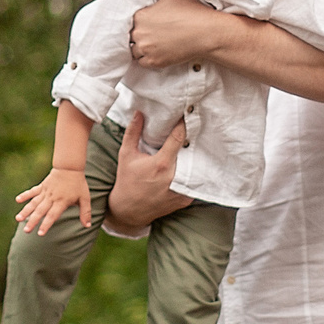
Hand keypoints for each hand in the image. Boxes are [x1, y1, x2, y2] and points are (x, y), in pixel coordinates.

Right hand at [15, 165, 93, 234]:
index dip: (46, 225)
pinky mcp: (42, 186)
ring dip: (26, 211)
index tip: (40, 234)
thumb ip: (86, 212)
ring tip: (18, 219)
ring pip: (34, 203)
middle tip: (26, 231)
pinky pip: (32, 191)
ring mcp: (45, 192)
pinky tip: (17, 200)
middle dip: (33, 221)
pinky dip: (25, 195)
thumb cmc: (79, 184)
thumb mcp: (85, 198)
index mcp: (62, 202)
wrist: (70, 167)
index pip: (52, 215)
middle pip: (40, 211)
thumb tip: (87, 226)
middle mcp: (52, 198)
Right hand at [107, 111, 192, 230]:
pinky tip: (192, 166)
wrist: (129, 210)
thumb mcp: (126, 155)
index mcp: (161, 164)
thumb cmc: (126, 180)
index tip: (187, 115)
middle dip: (192, 141)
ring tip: (197, 146)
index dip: (184, 125)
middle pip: (190, 152)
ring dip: (195, 158)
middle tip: (195, 128)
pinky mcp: (185, 200)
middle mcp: (174, 177)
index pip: (179, 138)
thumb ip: (133, 132)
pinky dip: (194, 174)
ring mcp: (181, 190)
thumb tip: (139, 113)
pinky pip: (194, 183)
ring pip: (195, 168)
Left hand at [128, 0, 230, 68]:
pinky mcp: (155, 62)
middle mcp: (139, 34)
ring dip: (141, 48)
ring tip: (155, 42)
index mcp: (140, 16)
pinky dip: (147, 58)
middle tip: (153, 32)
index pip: (129, 20)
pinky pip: (142, 62)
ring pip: (134, 51)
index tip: (148, 22)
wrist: (208, 33)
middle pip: (130, 36)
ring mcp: (147, 49)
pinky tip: (158, 51)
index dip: (138, 21)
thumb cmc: (191, 10)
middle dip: (139, 35)